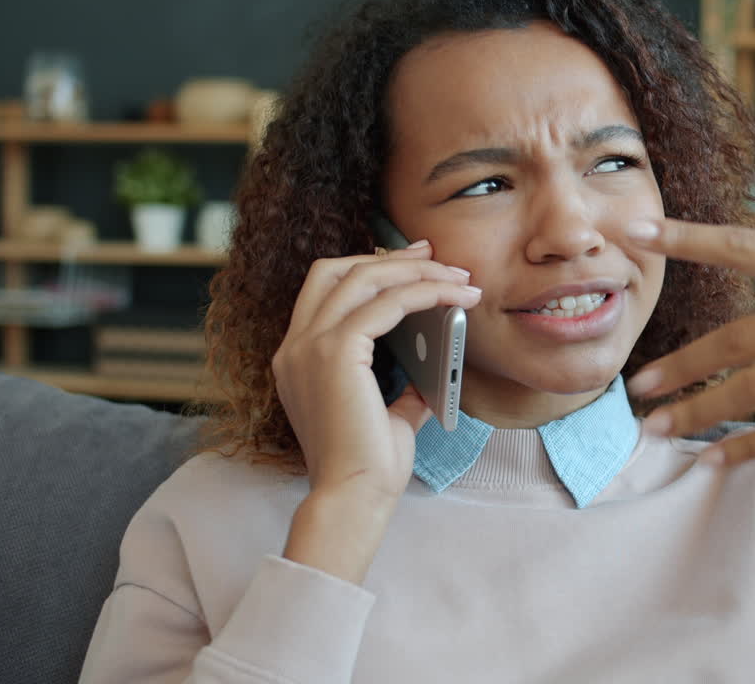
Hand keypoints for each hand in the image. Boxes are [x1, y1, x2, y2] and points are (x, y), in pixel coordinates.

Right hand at [272, 242, 481, 501]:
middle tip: (437, 256)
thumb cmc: (369, 467)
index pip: (326, 288)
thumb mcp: (386, 415)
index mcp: (297, 358)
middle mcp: (294, 346)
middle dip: (391, 257)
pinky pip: (386, 303)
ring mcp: (308, 346)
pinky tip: (454, 297)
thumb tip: (433, 367)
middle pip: (338, 269)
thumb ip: (402, 387)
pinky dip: (424, 292)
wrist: (353, 499)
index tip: (413, 261)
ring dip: (417, 271)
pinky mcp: (335, 353)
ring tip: (459, 278)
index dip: (370, 267)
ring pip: (363, 277)